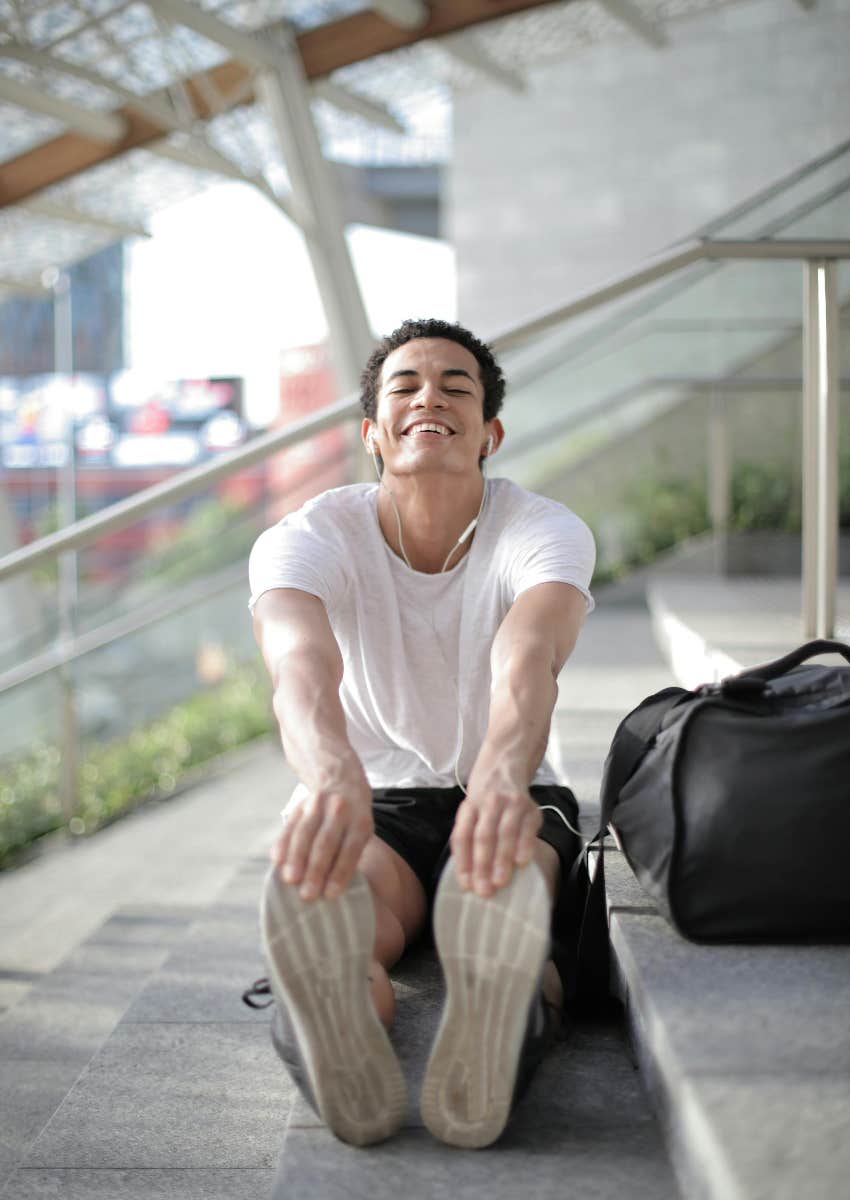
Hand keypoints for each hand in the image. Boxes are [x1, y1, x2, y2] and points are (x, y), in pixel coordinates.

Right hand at [271, 773, 372, 901]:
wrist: (340, 779)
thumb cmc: (352, 819)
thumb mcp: (360, 831)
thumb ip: (348, 854)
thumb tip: (332, 889)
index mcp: (360, 822)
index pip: (350, 850)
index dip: (340, 873)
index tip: (330, 895)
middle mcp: (341, 811)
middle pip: (326, 843)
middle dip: (316, 870)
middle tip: (307, 895)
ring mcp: (319, 805)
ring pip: (306, 833)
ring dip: (297, 858)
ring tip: (290, 880)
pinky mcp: (300, 804)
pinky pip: (290, 825)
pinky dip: (283, 844)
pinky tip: (277, 860)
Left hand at [450, 775, 541, 896]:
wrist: (505, 764)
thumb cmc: (485, 799)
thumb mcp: (471, 812)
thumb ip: (468, 839)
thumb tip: (469, 878)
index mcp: (468, 808)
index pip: (462, 836)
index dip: (463, 862)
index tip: (466, 885)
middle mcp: (488, 803)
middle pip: (483, 836)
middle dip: (483, 865)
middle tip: (484, 891)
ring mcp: (511, 803)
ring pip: (505, 832)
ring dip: (502, 859)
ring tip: (501, 882)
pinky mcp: (531, 807)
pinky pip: (527, 828)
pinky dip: (525, 845)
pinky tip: (522, 862)